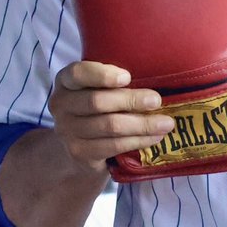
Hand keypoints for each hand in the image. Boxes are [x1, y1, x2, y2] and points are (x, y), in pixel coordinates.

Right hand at [48, 61, 174, 175]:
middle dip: (131, 101)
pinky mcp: (79, 153)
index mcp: (66, 81)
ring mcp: (67, 131)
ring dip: (142, 125)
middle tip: (156, 100)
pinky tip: (154, 138)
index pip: (77, 73)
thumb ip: (115, 81)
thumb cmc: (97, 108)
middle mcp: (61, 104)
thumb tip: (154, 80)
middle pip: (97, 102)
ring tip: (165, 123)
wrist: (78, 148)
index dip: (102, 75)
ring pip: (109, 126)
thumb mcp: (99, 88)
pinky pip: (113, 146)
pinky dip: (138, 141)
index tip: (127, 77)